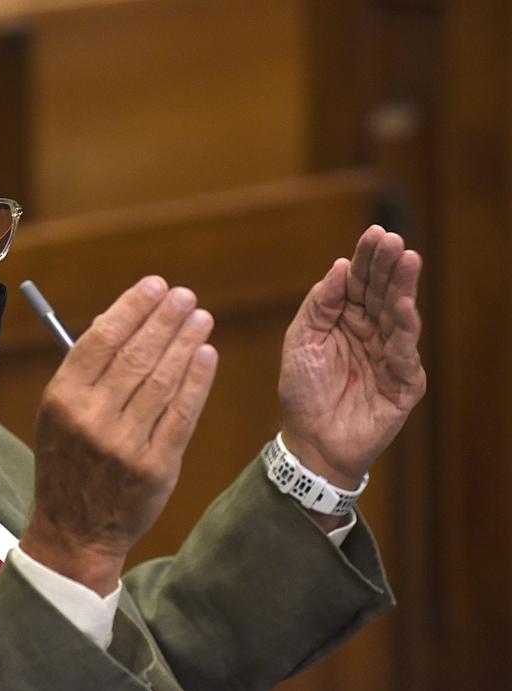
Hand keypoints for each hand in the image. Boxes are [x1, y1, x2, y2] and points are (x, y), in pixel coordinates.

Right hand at [21, 276, 217, 594]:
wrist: (75, 530)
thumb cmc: (68, 461)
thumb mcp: (57, 415)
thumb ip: (85, 371)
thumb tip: (119, 319)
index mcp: (62, 399)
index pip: (101, 339)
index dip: (132, 307)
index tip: (155, 285)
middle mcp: (92, 419)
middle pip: (136, 355)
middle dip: (165, 319)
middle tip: (185, 295)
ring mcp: (126, 444)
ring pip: (163, 380)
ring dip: (186, 342)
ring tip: (200, 317)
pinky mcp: (156, 467)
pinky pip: (182, 414)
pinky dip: (197, 381)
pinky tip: (206, 355)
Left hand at [278, 225, 425, 491]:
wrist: (309, 441)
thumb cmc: (303, 391)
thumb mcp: (302, 340)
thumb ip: (320, 305)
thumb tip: (340, 267)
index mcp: (348, 320)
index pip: (361, 283)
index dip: (368, 259)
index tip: (375, 233)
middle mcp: (374, 333)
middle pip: (383, 293)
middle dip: (389, 265)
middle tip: (393, 238)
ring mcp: (391, 356)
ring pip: (399, 316)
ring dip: (403, 287)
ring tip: (406, 260)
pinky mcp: (403, 383)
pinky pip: (404, 353)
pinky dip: (405, 329)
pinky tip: (404, 306)